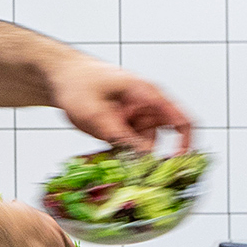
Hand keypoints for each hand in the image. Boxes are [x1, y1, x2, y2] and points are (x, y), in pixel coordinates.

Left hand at [48, 57, 194, 153]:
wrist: (60, 75)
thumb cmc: (78, 82)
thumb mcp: (97, 113)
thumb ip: (121, 136)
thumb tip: (144, 159)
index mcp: (148, 95)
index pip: (181, 120)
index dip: (186, 143)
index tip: (180, 164)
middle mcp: (145, 107)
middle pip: (159, 139)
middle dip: (147, 157)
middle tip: (131, 171)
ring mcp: (134, 117)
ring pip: (142, 146)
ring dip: (129, 155)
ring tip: (105, 153)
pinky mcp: (123, 126)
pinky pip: (128, 145)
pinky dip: (120, 153)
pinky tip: (103, 151)